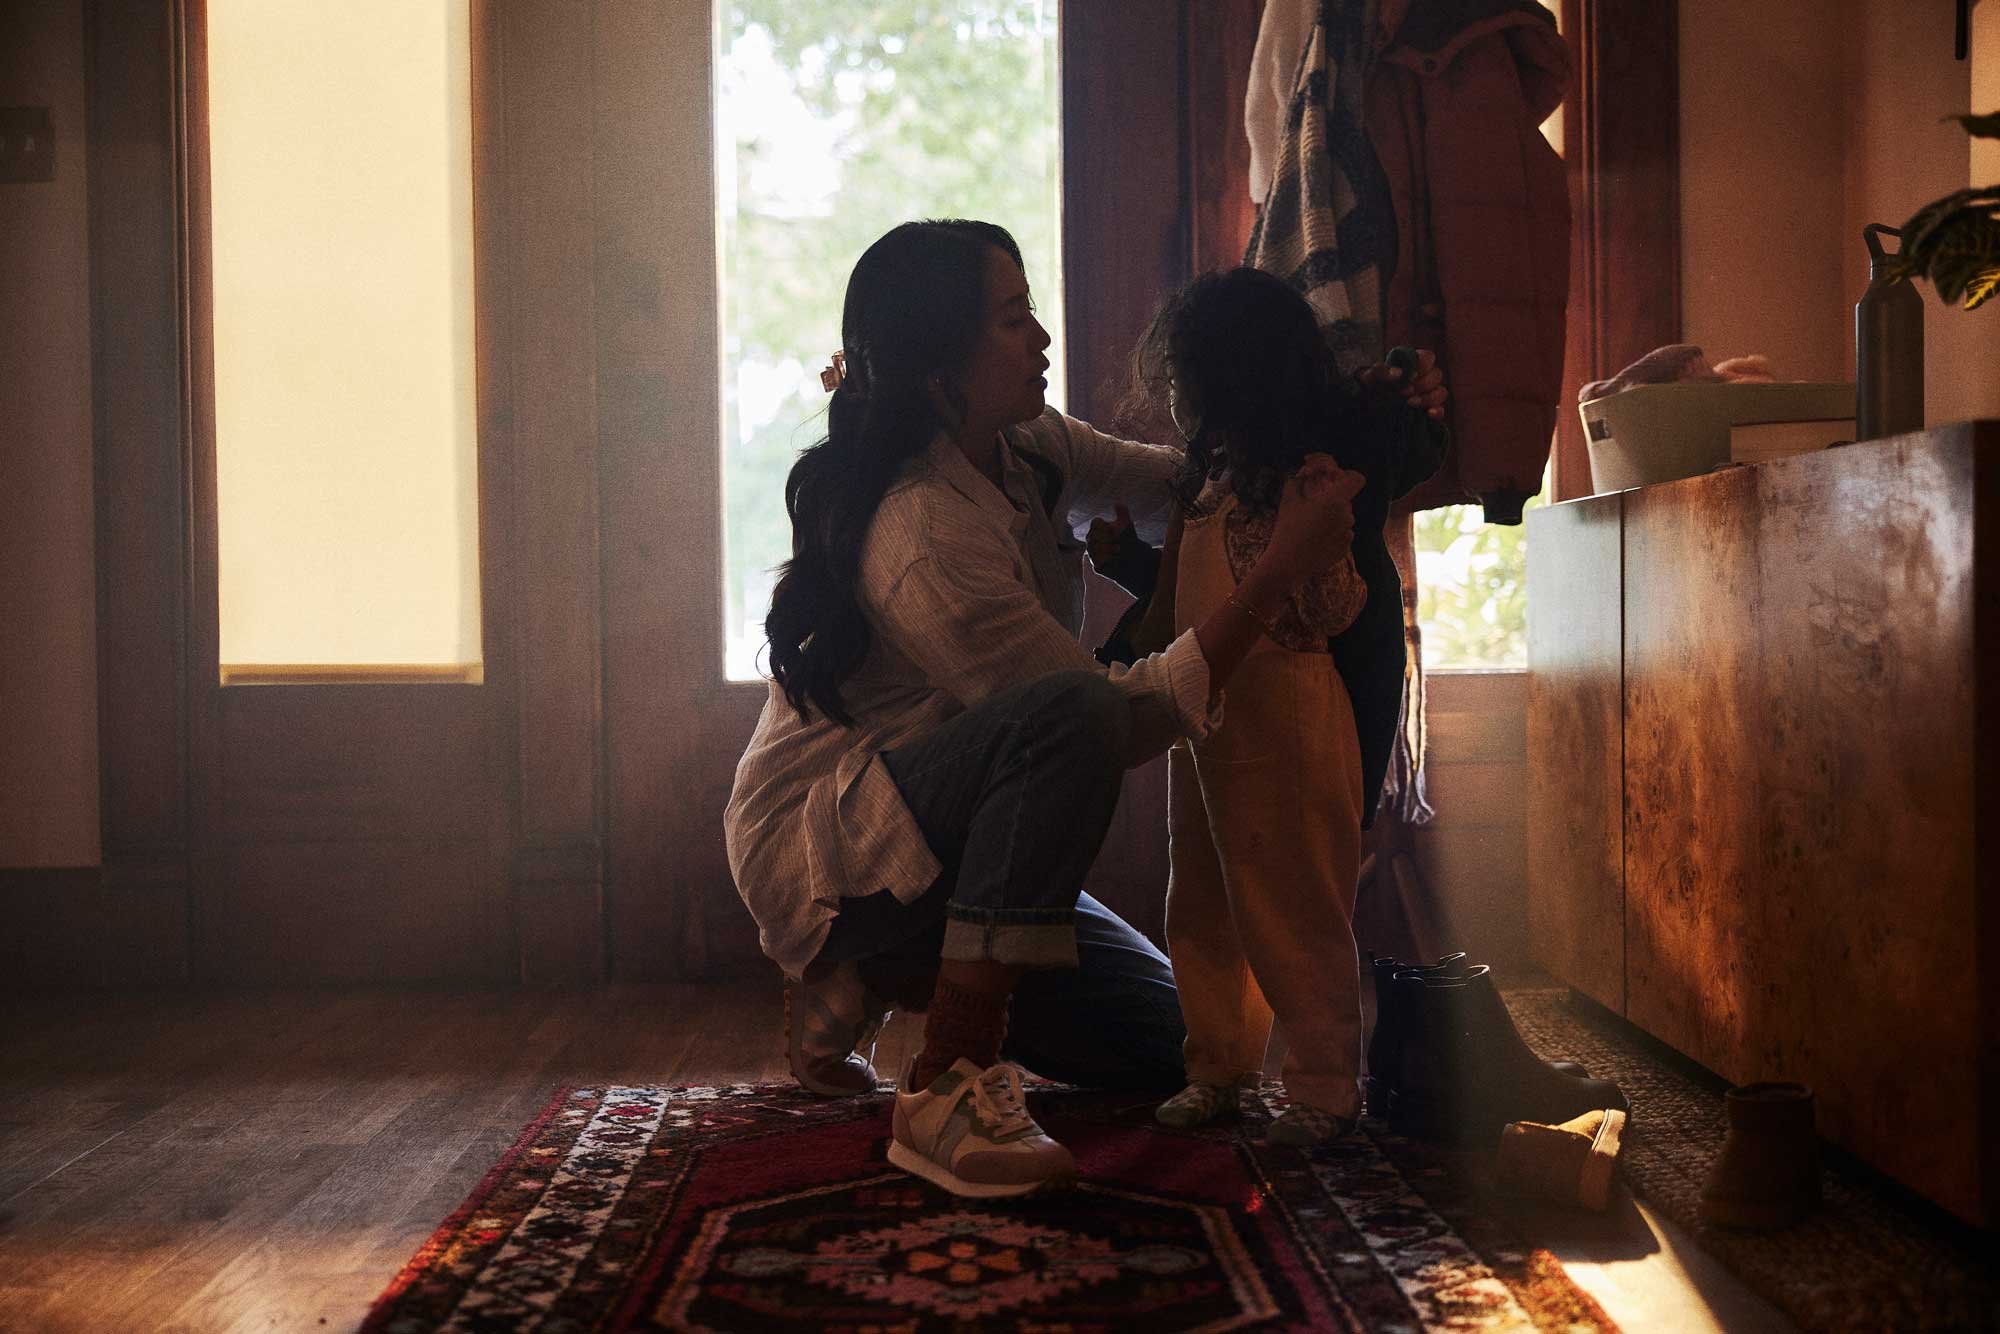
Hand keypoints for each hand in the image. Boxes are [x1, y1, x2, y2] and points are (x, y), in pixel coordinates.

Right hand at [1085, 504, 1134, 570]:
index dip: (1106, 526)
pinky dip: (1107, 557)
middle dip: (1108, 538)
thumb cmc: (1128, 538)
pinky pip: (1097, 559)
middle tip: (1119, 540)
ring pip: (1095, 547)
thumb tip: (1117, 503)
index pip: (1095, 523)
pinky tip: (1115, 557)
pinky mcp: (1095, 563)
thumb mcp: (1127, 524)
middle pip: (1094, 535)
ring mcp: (1091, 551)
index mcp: (1097, 527)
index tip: (1117, 530)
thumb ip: (1122, 513)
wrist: (1134, 557)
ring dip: (1109, 548)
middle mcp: (1091, 538)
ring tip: (1119, 549)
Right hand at [1262, 455, 1364, 584]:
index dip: (1350, 476)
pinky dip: (1333, 535)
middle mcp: (1347, 516)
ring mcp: (1347, 534)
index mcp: (1335, 501)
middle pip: (1346, 501)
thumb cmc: (1288, 529)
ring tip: (1313, 528)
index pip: (1357, 480)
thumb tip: (1300, 475)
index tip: (1337, 481)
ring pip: (1344, 519)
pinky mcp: (1345, 549)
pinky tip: (1317, 541)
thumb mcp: (1288, 500)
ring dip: (1333, 519)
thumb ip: (1296, 482)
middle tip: (1314, 508)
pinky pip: (1343, 536)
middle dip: (1333, 502)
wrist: (1288, 564)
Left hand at [1358, 348, 1447, 418]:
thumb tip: (1398, 373)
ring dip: (1428, 398)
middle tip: (1404, 392)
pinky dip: (1437, 411)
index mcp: (1412, 365)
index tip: (1410, 375)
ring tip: (1409, 403)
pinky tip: (1428, 413)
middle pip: (1436, 375)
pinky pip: (1440, 411)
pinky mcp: (1427, 412)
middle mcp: (1423, 378)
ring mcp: (1427, 395)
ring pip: (1441, 392)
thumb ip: (1380, 371)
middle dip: (1422, 384)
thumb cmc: (1369, 389)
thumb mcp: (1369, 378)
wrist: (1365, 411)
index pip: (1428, 358)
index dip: (1423, 365)